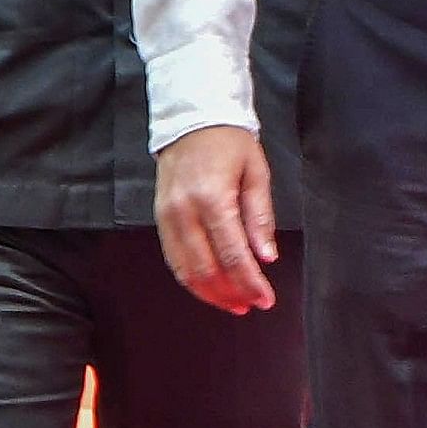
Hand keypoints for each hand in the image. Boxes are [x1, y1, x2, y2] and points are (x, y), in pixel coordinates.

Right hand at [155, 126, 278, 312]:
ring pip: (184, 269)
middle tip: (251, 305)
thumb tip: (267, 257)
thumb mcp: (257, 174)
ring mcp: (166, 216)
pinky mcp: (159, 218)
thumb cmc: (231, 143)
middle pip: (205, 268)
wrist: (191, 121)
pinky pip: (173, 258)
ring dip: (209, 292)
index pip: (232, 254)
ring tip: (234, 304)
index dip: (250, 282)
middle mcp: (183, 211)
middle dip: (230, 293)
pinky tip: (211, 287)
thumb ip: (261, 218)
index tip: (266, 299)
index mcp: (212, 198)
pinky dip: (191, 278)